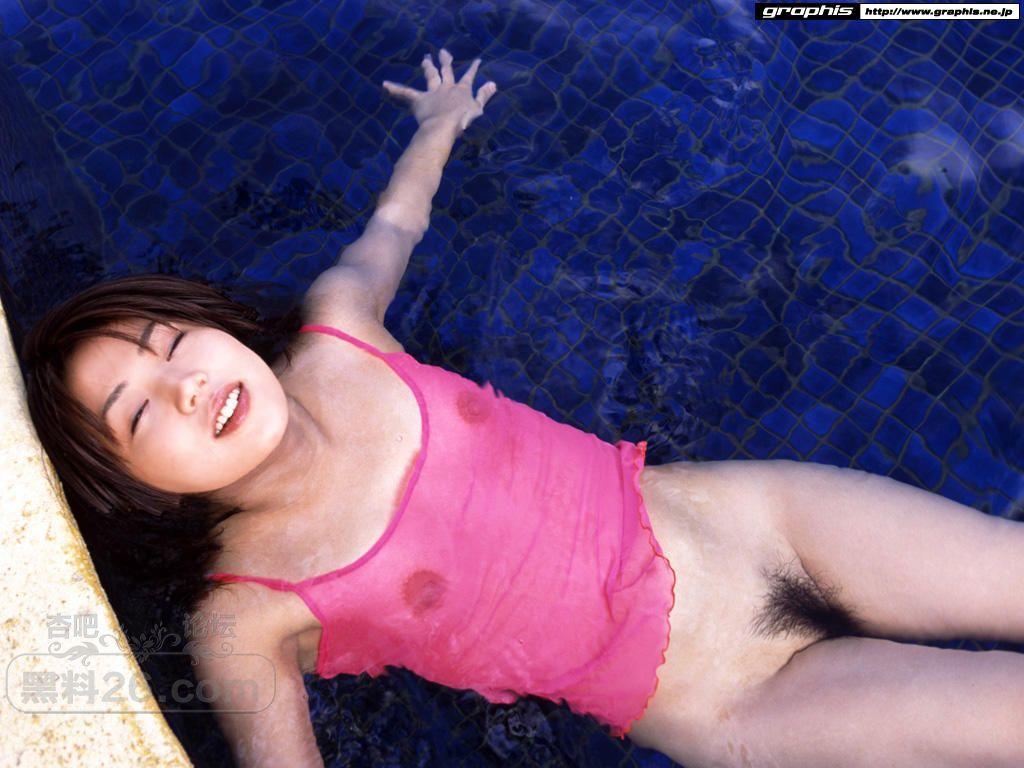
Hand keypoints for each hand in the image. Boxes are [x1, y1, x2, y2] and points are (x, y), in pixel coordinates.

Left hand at [382, 48, 497, 134]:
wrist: (444, 126)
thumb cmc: (462, 121)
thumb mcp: (477, 109)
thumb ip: (484, 95)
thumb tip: (493, 84)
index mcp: (462, 90)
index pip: (469, 76)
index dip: (473, 68)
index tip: (477, 60)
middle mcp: (447, 87)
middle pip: (446, 71)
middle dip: (445, 60)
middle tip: (442, 52)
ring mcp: (432, 92)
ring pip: (430, 76)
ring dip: (428, 66)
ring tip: (425, 59)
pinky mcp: (419, 100)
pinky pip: (405, 93)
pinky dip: (395, 89)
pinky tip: (384, 85)